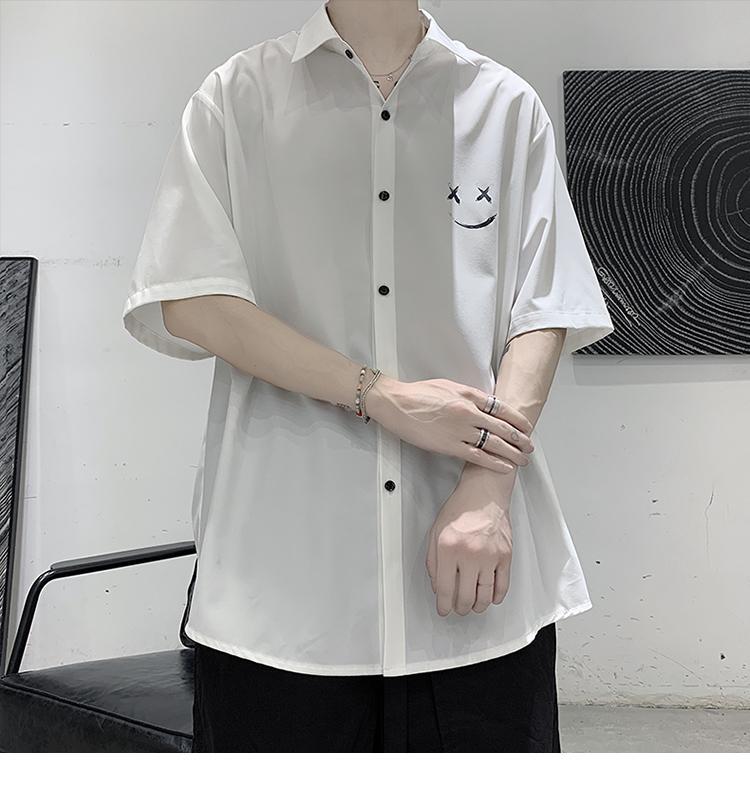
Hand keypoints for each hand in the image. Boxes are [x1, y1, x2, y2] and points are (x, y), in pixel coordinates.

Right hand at [365, 374, 534, 472]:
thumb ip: (467, 396)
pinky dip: (494, 462)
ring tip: (522, 459)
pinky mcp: (449, 445)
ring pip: (494, 443)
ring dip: (512, 453)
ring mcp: (460, 429)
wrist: (396, 403)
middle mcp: (468, 412)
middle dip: (520, 438)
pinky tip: (504, 466)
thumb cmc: (417, 394)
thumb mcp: (448, 387)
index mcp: (468, 395)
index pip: (502, 408)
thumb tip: (483, 405)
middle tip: (529, 446)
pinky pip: (477, 456)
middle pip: (502, 427)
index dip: (517, 419)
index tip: (525, 426)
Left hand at [425, 472, 512, 615]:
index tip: (444, 609)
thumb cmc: (460, 509)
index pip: (445, 588)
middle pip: (465, 596)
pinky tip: (491, 598)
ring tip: (473, 605)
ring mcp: (490, 556)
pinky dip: (497, 596)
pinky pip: (503, 585)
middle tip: (458, 608)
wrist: (484, 493)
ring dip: (478, 606)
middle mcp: (470, 554)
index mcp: (448, 549)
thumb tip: (437, 585)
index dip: (443, 604)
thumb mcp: (435, 532)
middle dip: (460, 608)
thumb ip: (433, 561)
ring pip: (485, 595)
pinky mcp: (505, 555)